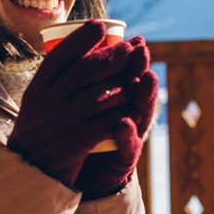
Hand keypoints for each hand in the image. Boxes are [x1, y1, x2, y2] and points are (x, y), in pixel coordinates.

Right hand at [7, 20, 148, 187]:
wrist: (28, 172)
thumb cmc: (38, 130)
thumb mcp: (37, 101)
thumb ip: (54, 79)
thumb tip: (77, 45)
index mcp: (38, 88)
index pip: (60, 56)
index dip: (81, 38)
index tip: (99, 25)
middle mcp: (48, 102)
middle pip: (85, 71)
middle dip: (112, 56)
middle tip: (131, 47)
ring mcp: (63, 122)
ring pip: (100, 95)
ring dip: (122, 85)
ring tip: (135, 78)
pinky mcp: (77, 143)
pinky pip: (106, 123)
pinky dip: (121, 115)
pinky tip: (131, 111)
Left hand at [74, 42, 158, 199]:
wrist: (77, 175)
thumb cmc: (80, 134)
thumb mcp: (78, 104)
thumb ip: (80, 81)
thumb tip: (66, 49)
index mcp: (116, 100)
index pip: (127, 75)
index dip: (132, 57)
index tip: (134, 38)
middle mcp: (127, 114)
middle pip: (138, 88)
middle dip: (140, 68)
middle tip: (141, 50)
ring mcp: (129, 135)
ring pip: (140, 112)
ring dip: (144, 95)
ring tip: (146, 77)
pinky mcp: (124, 158)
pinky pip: (127, 145)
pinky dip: (127, 134)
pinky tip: (124, 123)